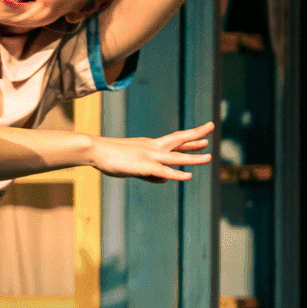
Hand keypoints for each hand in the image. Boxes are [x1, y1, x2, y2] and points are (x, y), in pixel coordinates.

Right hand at [87, 121, 213, 181]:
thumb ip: (150, 173)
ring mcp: (149, 156)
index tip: (202, 138)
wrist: (96, 150)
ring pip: (176, 157)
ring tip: (209, 158)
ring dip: (193, 158)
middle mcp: (153, 147)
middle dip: (196, 135)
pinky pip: (164, 171)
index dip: (189, 141)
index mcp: (150, 145)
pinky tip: (187, 176)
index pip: (174, 142)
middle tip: (211, 128)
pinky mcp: (143, 166)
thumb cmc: (110, 157)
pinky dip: (177, 174)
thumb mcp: (134, 165)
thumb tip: (165, 179)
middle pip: (179, 140)